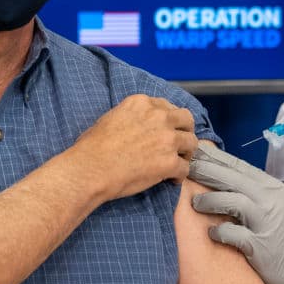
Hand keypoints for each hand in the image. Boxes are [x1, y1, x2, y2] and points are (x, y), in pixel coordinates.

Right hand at [68, 94, 197, 200]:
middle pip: (186, 119)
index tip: (167, 129)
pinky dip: (179, 176)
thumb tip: (138, 126)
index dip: (170, 120)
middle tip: (180, 144)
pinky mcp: (169, 162)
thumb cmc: (92, 147)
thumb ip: (132, 116)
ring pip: (192, 143)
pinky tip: (171, 180)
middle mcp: (158, 117)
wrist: (91, 168)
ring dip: (186, 153)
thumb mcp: (111, 117)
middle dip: (185, 131)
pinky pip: (185, 168)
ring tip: (178, 163)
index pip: (167, 106)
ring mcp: (167, 139)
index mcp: (142, 103)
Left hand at [188, 143, 283, 283]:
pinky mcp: (261, 247)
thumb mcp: (273, 205)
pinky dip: (220, 231)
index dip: (215, 158)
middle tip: (186, 170)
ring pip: (233, 201)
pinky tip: (211, 232)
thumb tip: (219, 175)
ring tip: (195, 203)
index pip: (239, 166)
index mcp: (271, 188)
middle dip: (206, 171)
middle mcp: (270, 201)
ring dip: (210, 200)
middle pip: (233, 178)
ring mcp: (266, 223)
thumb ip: (251, 190)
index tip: (195, 152)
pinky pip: (234, 234)